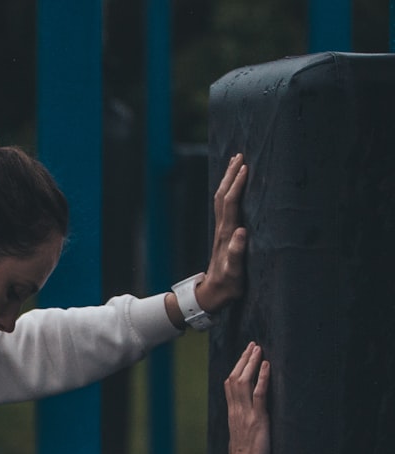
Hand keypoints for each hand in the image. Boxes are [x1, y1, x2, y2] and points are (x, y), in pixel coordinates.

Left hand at [196, 153, 248, 311]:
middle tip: (239, 155)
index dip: (238, 185)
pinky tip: (234, 188)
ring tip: (236, 163)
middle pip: (224, 196)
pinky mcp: (224, 235)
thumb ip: (237, 254)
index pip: (231, 204)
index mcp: (227, 234)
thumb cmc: (227, 285)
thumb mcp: (234, 273)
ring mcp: (222, 231)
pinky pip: (226, 207)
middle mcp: (223, 229)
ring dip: (228, 180)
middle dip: (231, 175)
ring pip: (223, 199)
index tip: (245, 167)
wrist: (212, 294)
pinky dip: (230, 192)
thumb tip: (241, 232)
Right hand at [196, 342, 270, 453]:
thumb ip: (244, 425)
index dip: (237, 369)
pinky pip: (258, 395)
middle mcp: (236, 411)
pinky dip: (262, 378)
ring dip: (251, 363)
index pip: (231, 386)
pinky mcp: (257, 420)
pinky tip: (266, 365)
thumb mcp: (242, 438)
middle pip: (234, 379)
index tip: (245, 356)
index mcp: (232, 415)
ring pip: (244, 382)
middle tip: (253, 345)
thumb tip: (249, 419)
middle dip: (243, 360)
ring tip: (258, 349)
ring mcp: (245, 415)